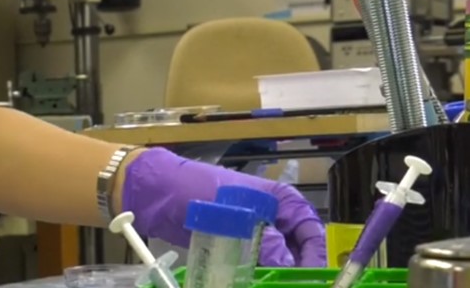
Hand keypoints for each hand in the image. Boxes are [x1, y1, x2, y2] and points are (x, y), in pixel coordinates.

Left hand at [119, 148, 326, 266]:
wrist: (155, 192)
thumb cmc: (194, 191)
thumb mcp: (232, 215)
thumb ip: (263, 242)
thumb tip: (288, 267)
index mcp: (278, 199)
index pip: (310, 230)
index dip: (315, 255)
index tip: (314, 278)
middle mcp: (272, 216)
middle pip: (297, 249)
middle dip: (297, 271)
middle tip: (293, 286)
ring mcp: (253, 232)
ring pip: (276, 260)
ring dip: (276, 275)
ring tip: (270, 284)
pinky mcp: (235, 246)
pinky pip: (254, 265)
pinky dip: (256, 277)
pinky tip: (253, 284)